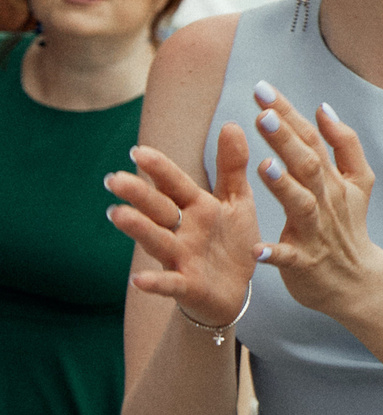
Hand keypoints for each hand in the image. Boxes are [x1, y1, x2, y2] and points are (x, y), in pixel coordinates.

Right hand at [111, 127, 261, 328]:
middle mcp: (181, 229)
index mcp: (195, 206)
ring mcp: (180, 257)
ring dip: (138, 228)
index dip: (159, 169)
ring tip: (117, 214)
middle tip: (114, 178)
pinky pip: (169, 283)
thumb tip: (232, 124)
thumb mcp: (236, 201)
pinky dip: (155, 282)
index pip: (174, 184)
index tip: (139, 151)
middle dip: (138, 194)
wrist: (235, 290)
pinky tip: (138, 280)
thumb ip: (232, 167)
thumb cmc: (230, 240)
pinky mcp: (187, 285)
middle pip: (157, 208)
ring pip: (157, 240)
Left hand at [245, 86, 382, 321]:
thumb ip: (344, 143)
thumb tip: (323, 108)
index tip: (262, 88)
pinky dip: (274, 255)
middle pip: (308, 165)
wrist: (359, 281)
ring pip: (301, 205)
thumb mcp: (359, 181)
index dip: (289, 113)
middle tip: (264, 115)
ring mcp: (316, 231)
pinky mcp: (304, 263)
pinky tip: (256, 250)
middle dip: (286, 139)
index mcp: (333, 179)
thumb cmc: (349, 227)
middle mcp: (326, 200)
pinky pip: (288, 259)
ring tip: (263, 166)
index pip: (311, 139)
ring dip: (283, 187)